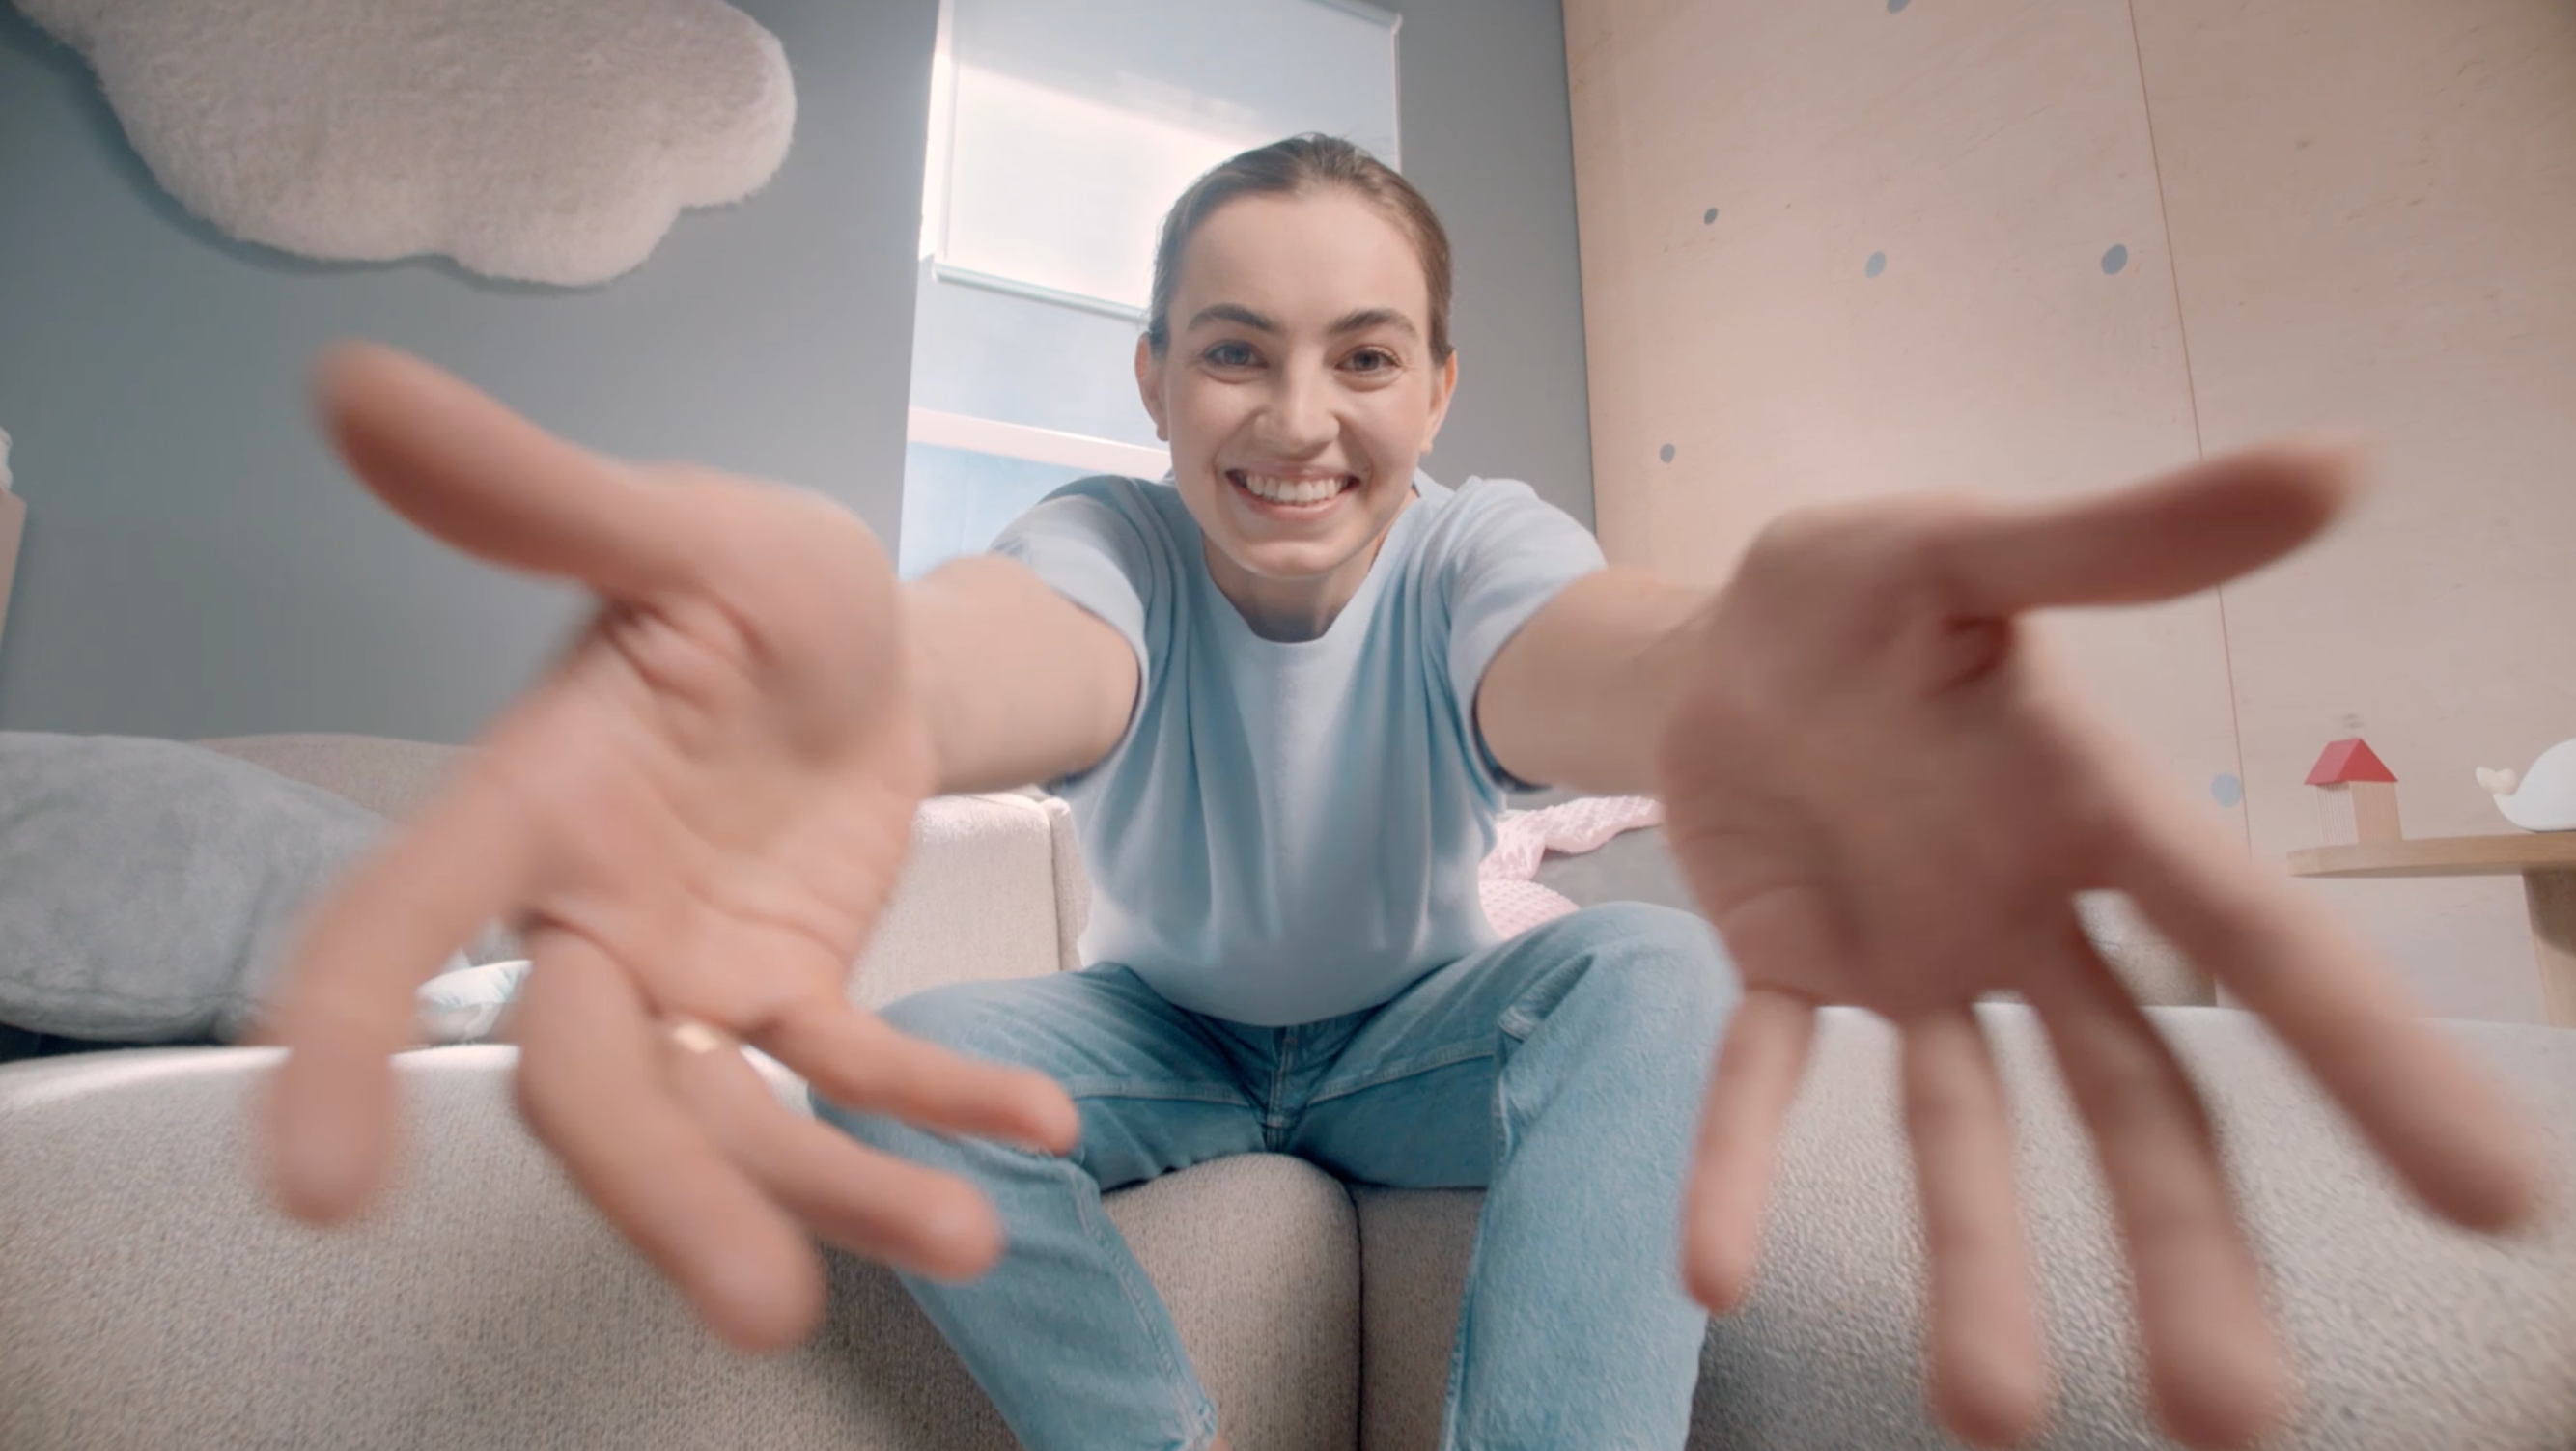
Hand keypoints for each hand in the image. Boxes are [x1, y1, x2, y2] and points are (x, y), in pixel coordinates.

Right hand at [252, 344, 1078, 1350]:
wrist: (873, 636)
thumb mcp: (682, 532)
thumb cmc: (755, 585)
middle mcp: (588, 918)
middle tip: (758, 1305)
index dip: (351, 1042)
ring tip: (962, 1234)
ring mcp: (690, 973)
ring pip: (725, 1116)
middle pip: (587, 1081)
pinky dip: (939, 1099)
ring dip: (832, 1184)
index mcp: (531, 805)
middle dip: (666, 1191)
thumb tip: (355, 386)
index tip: (320, 1181)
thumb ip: (537, 495)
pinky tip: (1036, 1127)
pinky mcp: (793, 995)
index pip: (405, 927)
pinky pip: (856, 1068)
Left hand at [1658, 441, 2542, 1447]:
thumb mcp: (1965, 547)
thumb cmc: (1861, 592)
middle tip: (2236, 1417)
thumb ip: (2121, 538)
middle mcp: (2031, 912)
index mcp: (2098, 808)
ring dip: (1978, 1261)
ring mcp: (1913, 960)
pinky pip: (1766, 1078)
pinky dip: (1742, 1163)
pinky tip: (1713, 1270)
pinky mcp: (1789, 970)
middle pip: (2134, 1097)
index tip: (2489, 1198)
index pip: (2248, 938)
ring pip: (1966, 1128)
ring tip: (1993, 1413)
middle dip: (2182, 1245)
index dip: (2361, 1054)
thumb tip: (2338, 463)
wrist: (1718, 642)